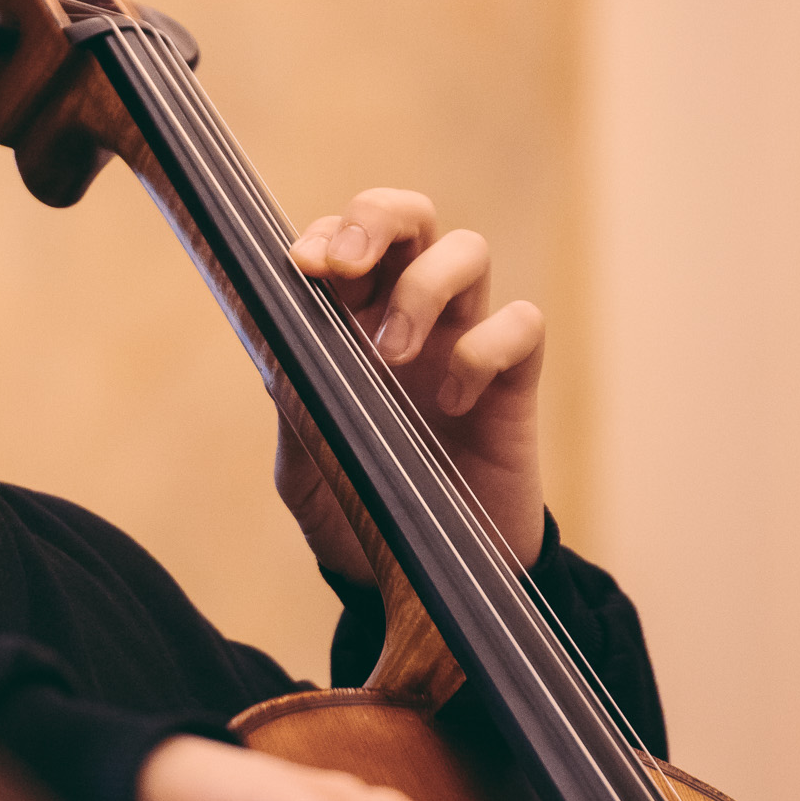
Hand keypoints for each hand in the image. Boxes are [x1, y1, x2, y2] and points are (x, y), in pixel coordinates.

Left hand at [278, 189, 545, 583]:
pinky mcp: (513, 384)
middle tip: (345, 267)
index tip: (303, 267)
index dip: (325, 233)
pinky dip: (485, 350)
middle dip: (377, 218)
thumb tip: (278, 349)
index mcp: (352, 322)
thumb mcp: (309, 469)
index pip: (344, 239)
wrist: (425, 584)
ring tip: (391, 356)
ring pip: (469, 251)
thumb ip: (295, 407)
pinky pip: (522, 324)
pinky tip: (452, 403)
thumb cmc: (362, 513)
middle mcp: (410, 316)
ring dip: (424, 287)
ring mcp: (464, 343)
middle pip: (411, 217)